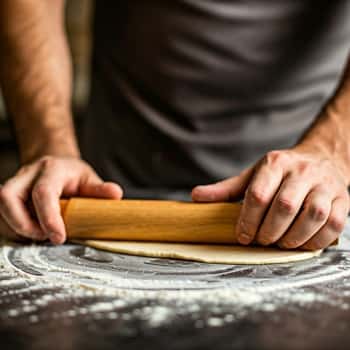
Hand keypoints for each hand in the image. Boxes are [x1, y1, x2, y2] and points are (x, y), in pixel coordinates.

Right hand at [0, 156, 122, 243]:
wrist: (54, 164)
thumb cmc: (72, 174)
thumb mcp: (89, 178)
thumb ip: (100, 189)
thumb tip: (116, 194)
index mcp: (51, 169)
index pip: (43, 192)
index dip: (48, 217)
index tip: (59, 237)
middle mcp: (28, 174)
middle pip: (9, 197)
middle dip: (23, 224)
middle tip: (44, 238)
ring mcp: (15, 183)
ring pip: (2, 205)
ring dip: (17, 227)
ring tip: (40, 235)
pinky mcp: (9, 195)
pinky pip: (3, 213)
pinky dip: (15, 227)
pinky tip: (32, 231)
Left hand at [192, 147, 349, 249]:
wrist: (321, 159)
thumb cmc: (281, 172)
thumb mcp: (252, 175)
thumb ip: (226, 189)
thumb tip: (196, 197)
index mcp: (275, 163)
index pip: (258, 194)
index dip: (248, 220)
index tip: (242, 236)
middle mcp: (302, 171)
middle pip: (284, 206)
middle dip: (268, 231)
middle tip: (260, 241)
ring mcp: (326, 185)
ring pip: (312, 216)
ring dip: (292, 238)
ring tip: (279, 244)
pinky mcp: (343, 200)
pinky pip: (334, 225)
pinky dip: (316, 240)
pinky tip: (301, 243)